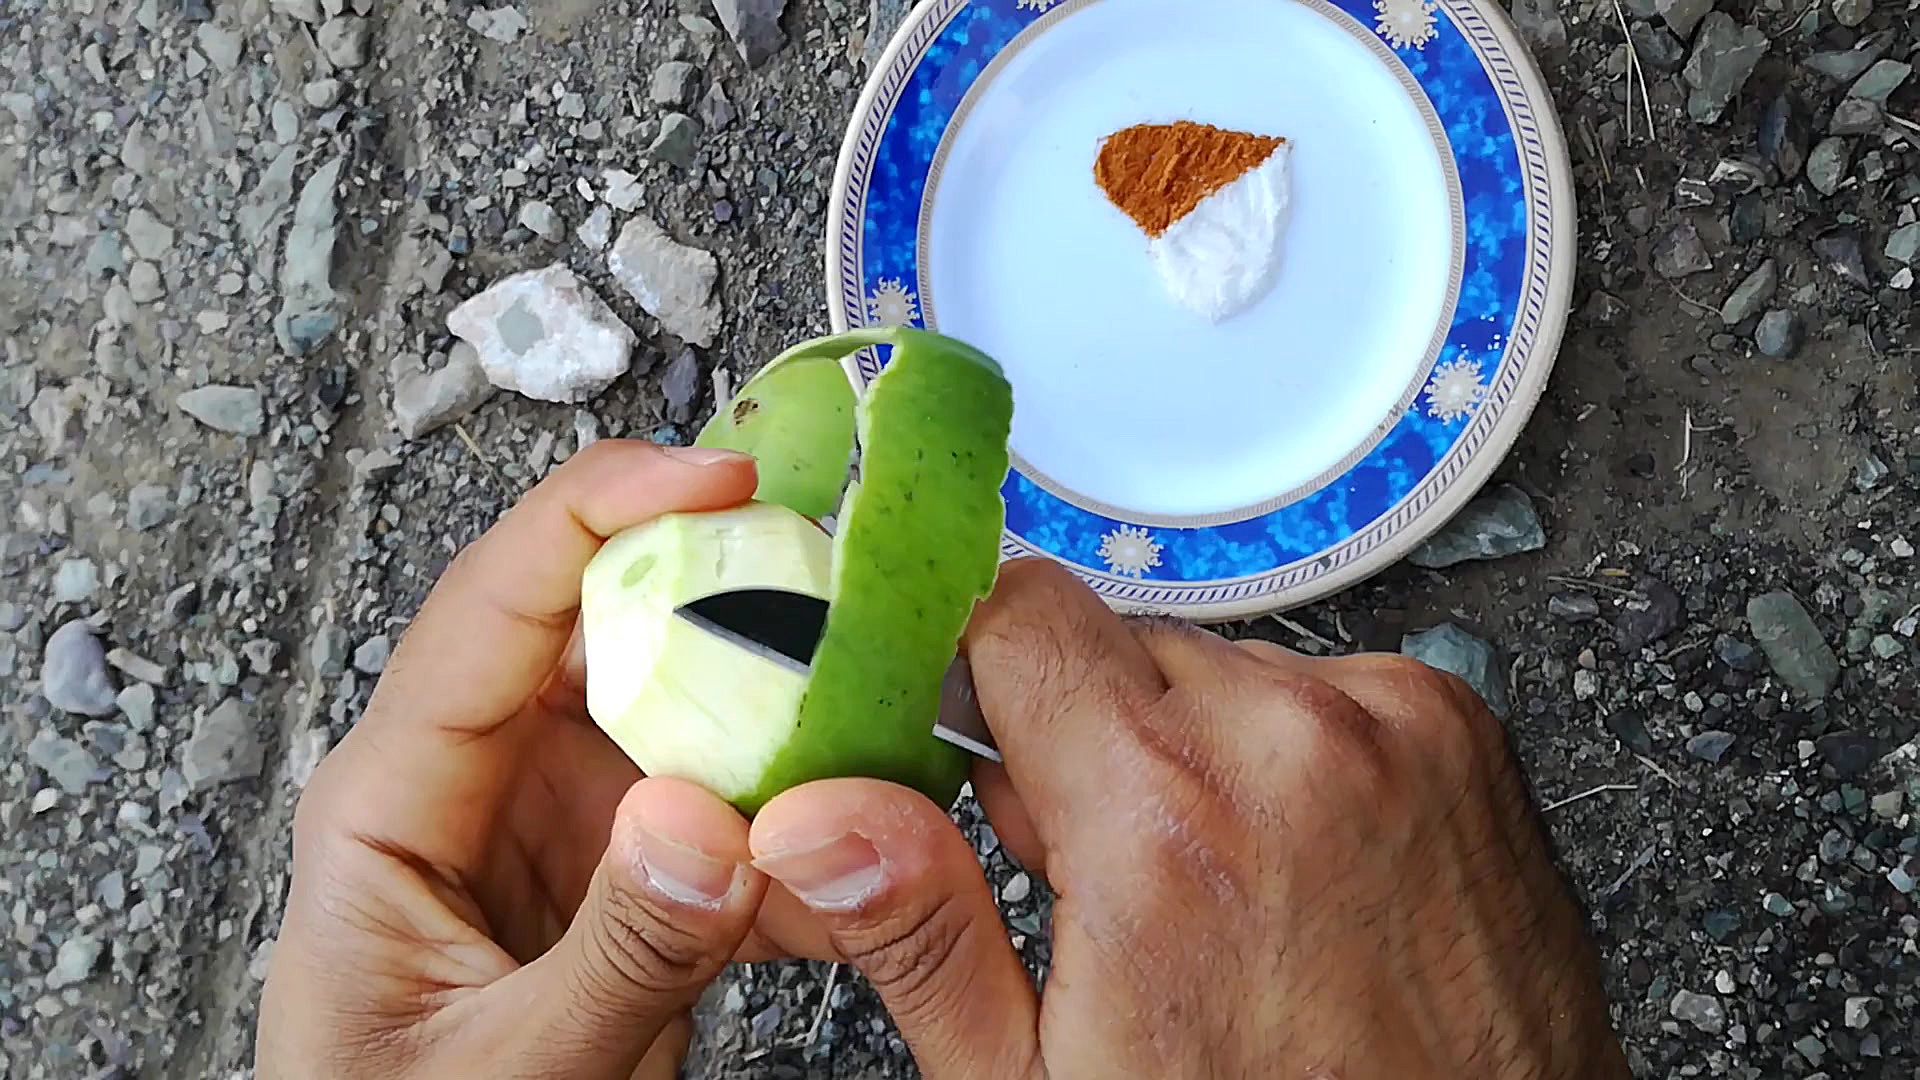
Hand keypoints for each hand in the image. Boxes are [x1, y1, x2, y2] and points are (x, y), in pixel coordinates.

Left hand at [257, 441, 831, 1079]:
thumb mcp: (496, 1072)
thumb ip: (610, 955)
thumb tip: (706, 824)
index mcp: (396, 799)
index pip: (491, 605)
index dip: (602, 512)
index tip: (719, 477)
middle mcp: (481, 782)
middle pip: (608, 634)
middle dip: (730, 595)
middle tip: (846, 586)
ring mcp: (562, 825)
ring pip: (690, 717)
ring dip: (788, 717)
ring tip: (883, 714)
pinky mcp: (629, 880)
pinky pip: (731, 820)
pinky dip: (806, 832)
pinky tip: (867, 846)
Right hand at [746, 559, 1629, 1078]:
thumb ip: (921, 929)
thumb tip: (816, 825)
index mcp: (1166, 815)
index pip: (1014, 610)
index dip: (969, 669)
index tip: (964, 722)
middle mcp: (1294, 741)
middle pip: (1115, 646)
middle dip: (1084, 735)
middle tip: (1105, 873)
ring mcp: (1396, 727)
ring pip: (1219, 667)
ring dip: (1195, 747)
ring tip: (1221, 890)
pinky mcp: (1461, 732)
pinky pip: (1322, 689)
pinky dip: (1291, 757)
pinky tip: (1297, 871)